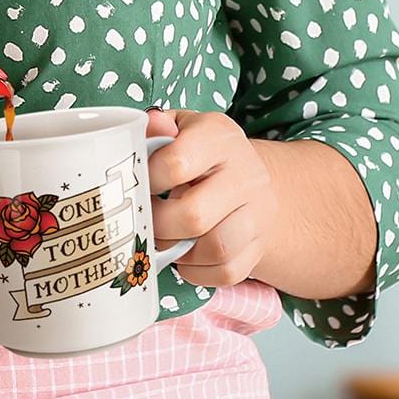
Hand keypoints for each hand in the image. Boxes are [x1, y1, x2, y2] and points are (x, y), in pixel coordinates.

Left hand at [144, 108, 280, 287]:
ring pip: (215, 248)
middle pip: (193, 215)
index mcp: (219, 138)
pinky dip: (197, 271)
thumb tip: (151, 126)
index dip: (146, 181)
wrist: (249, 177)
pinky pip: (227, 272)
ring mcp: (260, 212)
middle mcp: (247, 174)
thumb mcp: (179, 130)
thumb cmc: (198, 153)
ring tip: (165, 238)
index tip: (137, 185)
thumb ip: (156, 128)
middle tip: (145, 220)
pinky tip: (185, 254)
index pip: (175, 164)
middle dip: (157, 225)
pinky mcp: (261, 245)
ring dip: (178, 251)